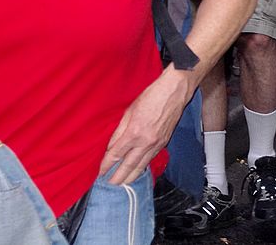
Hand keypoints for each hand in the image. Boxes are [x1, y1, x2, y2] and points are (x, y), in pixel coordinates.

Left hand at [99, 69, 191, 183]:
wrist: (175, 90)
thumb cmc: (152, 96)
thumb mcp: (129, 111)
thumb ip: (119, 131)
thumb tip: (110, 146)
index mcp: (134, 132)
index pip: (116, 155)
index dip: (106, 165)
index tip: (100, 173)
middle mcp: (146, 141)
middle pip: (129, 165)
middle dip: (118, 178)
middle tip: (109, 185)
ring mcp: (157, 143)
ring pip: (142, 166)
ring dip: (131, 176)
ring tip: (122, 184)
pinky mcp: (164, 142)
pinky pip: (151, 159)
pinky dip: (143, 167)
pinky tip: (138, 171)